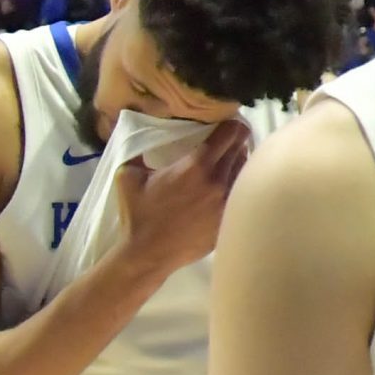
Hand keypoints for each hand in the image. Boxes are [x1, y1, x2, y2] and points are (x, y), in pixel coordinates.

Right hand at [113, 119, 251, 275]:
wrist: (149, 253)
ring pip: (245, 170)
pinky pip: (242, 193)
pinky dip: (239, 184)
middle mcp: (218, 180)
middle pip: (241, 149)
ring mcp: (228, 201)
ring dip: (239, 162)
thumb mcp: (128, 176)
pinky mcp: (230, 218)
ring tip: (229, 160)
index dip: (231, 124)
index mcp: (196, 166)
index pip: (229, 133)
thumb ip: (138, 150)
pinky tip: (229, 184)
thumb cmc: (138, 214)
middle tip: (229, 138)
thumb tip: (138, 131)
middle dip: (236, 140)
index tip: (227, 122)